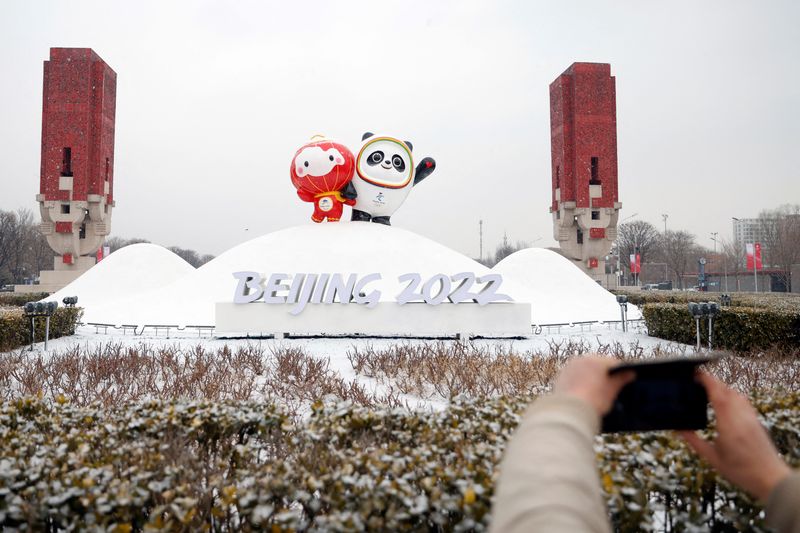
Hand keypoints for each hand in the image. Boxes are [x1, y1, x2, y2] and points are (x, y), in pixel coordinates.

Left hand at [553, 356, 634, 415]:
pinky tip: (584, 393)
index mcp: (597, 360)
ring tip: (597, 391)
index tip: (625, 380)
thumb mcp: (612, 390)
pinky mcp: (561, 376)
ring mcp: (570, 366)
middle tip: (611, 387)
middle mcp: (582, 359)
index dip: (621, 372)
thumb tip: (630, 373)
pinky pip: (575, 376)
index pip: (614, 363)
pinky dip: (580, 382)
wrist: (570, 411)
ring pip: (585, 370)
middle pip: (598, 364)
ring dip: (591, 377)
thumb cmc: (594, 400)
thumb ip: (622, 379)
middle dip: (605, 374)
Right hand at [679, 372, 790, 501]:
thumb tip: (678, 429)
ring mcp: (751, 418)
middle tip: (698, 379)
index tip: (696, 374)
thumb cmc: (740, 471)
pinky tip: (726, 400)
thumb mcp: (712, 458)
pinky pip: (744, 402)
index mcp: (728, 426)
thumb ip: (694, 442)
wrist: (769, 478)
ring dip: (723, 388)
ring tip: (710, 389)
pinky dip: (733, 395)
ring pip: (737, 394)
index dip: (707, 381)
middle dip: (713, 382)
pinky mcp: (756, 421)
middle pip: (727, 391)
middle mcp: (741, 418)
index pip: (718, 395)